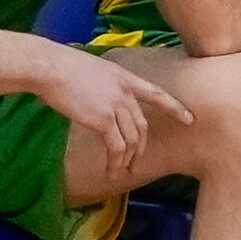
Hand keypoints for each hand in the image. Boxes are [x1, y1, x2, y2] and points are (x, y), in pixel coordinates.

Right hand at [38, 47, 192, 184]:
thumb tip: (99, 100)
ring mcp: (116, 106)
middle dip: (141, 148)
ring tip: (121, 172)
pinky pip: (116, 147)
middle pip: (142, 125)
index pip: (157, 94)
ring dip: (127, 159)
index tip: (190, 119)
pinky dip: (115, 162)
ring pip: (131, 140)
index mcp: (125, 77)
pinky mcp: (103, 120)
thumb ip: (104, 86)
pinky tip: (110, 171)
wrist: (50, 67)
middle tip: (136, 163)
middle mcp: (125, 92)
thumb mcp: (94, 70)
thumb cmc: (62, 67)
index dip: (175, 108)